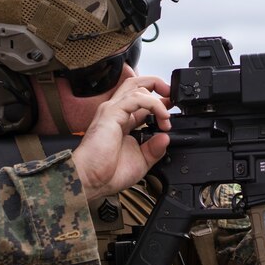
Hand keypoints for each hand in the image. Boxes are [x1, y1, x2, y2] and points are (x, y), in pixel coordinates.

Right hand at [72, 75, 172, 202]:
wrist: (91, 180)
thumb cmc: (108, 173)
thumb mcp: (142, 161)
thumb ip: (155, 149)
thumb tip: (166, 138)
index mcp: (124, 122)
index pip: (143, 102)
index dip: (160, 101)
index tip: (173, 108)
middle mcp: (118, 112)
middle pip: (137, 84)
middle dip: (158, 84)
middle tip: (172, 98)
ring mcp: (113, 110)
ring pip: (136, 86)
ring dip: (158, 99)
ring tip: (167, 117)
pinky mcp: (111, 113)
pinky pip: (136, 98)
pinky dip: (153, 104)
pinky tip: (161, 117)